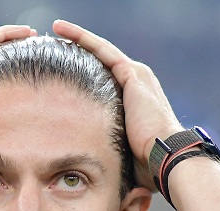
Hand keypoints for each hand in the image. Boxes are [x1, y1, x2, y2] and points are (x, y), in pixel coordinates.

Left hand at [52, 19, 182, 190]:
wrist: (166, 157)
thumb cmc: (148, 166)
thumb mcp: (123, 153)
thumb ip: (108, 150)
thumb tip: (91, 172)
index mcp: (137, 99)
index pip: (106, 78)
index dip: (86, 72)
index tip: (64, 69)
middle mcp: (138, 82)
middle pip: (102, 60)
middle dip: (79, 49)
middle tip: (54, 42)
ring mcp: (136, 76)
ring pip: (100, 50)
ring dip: (77, 38)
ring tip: (55, 29)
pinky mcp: (131, 74)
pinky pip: (102, 50)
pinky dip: (82, 39)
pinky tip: (62, 32)